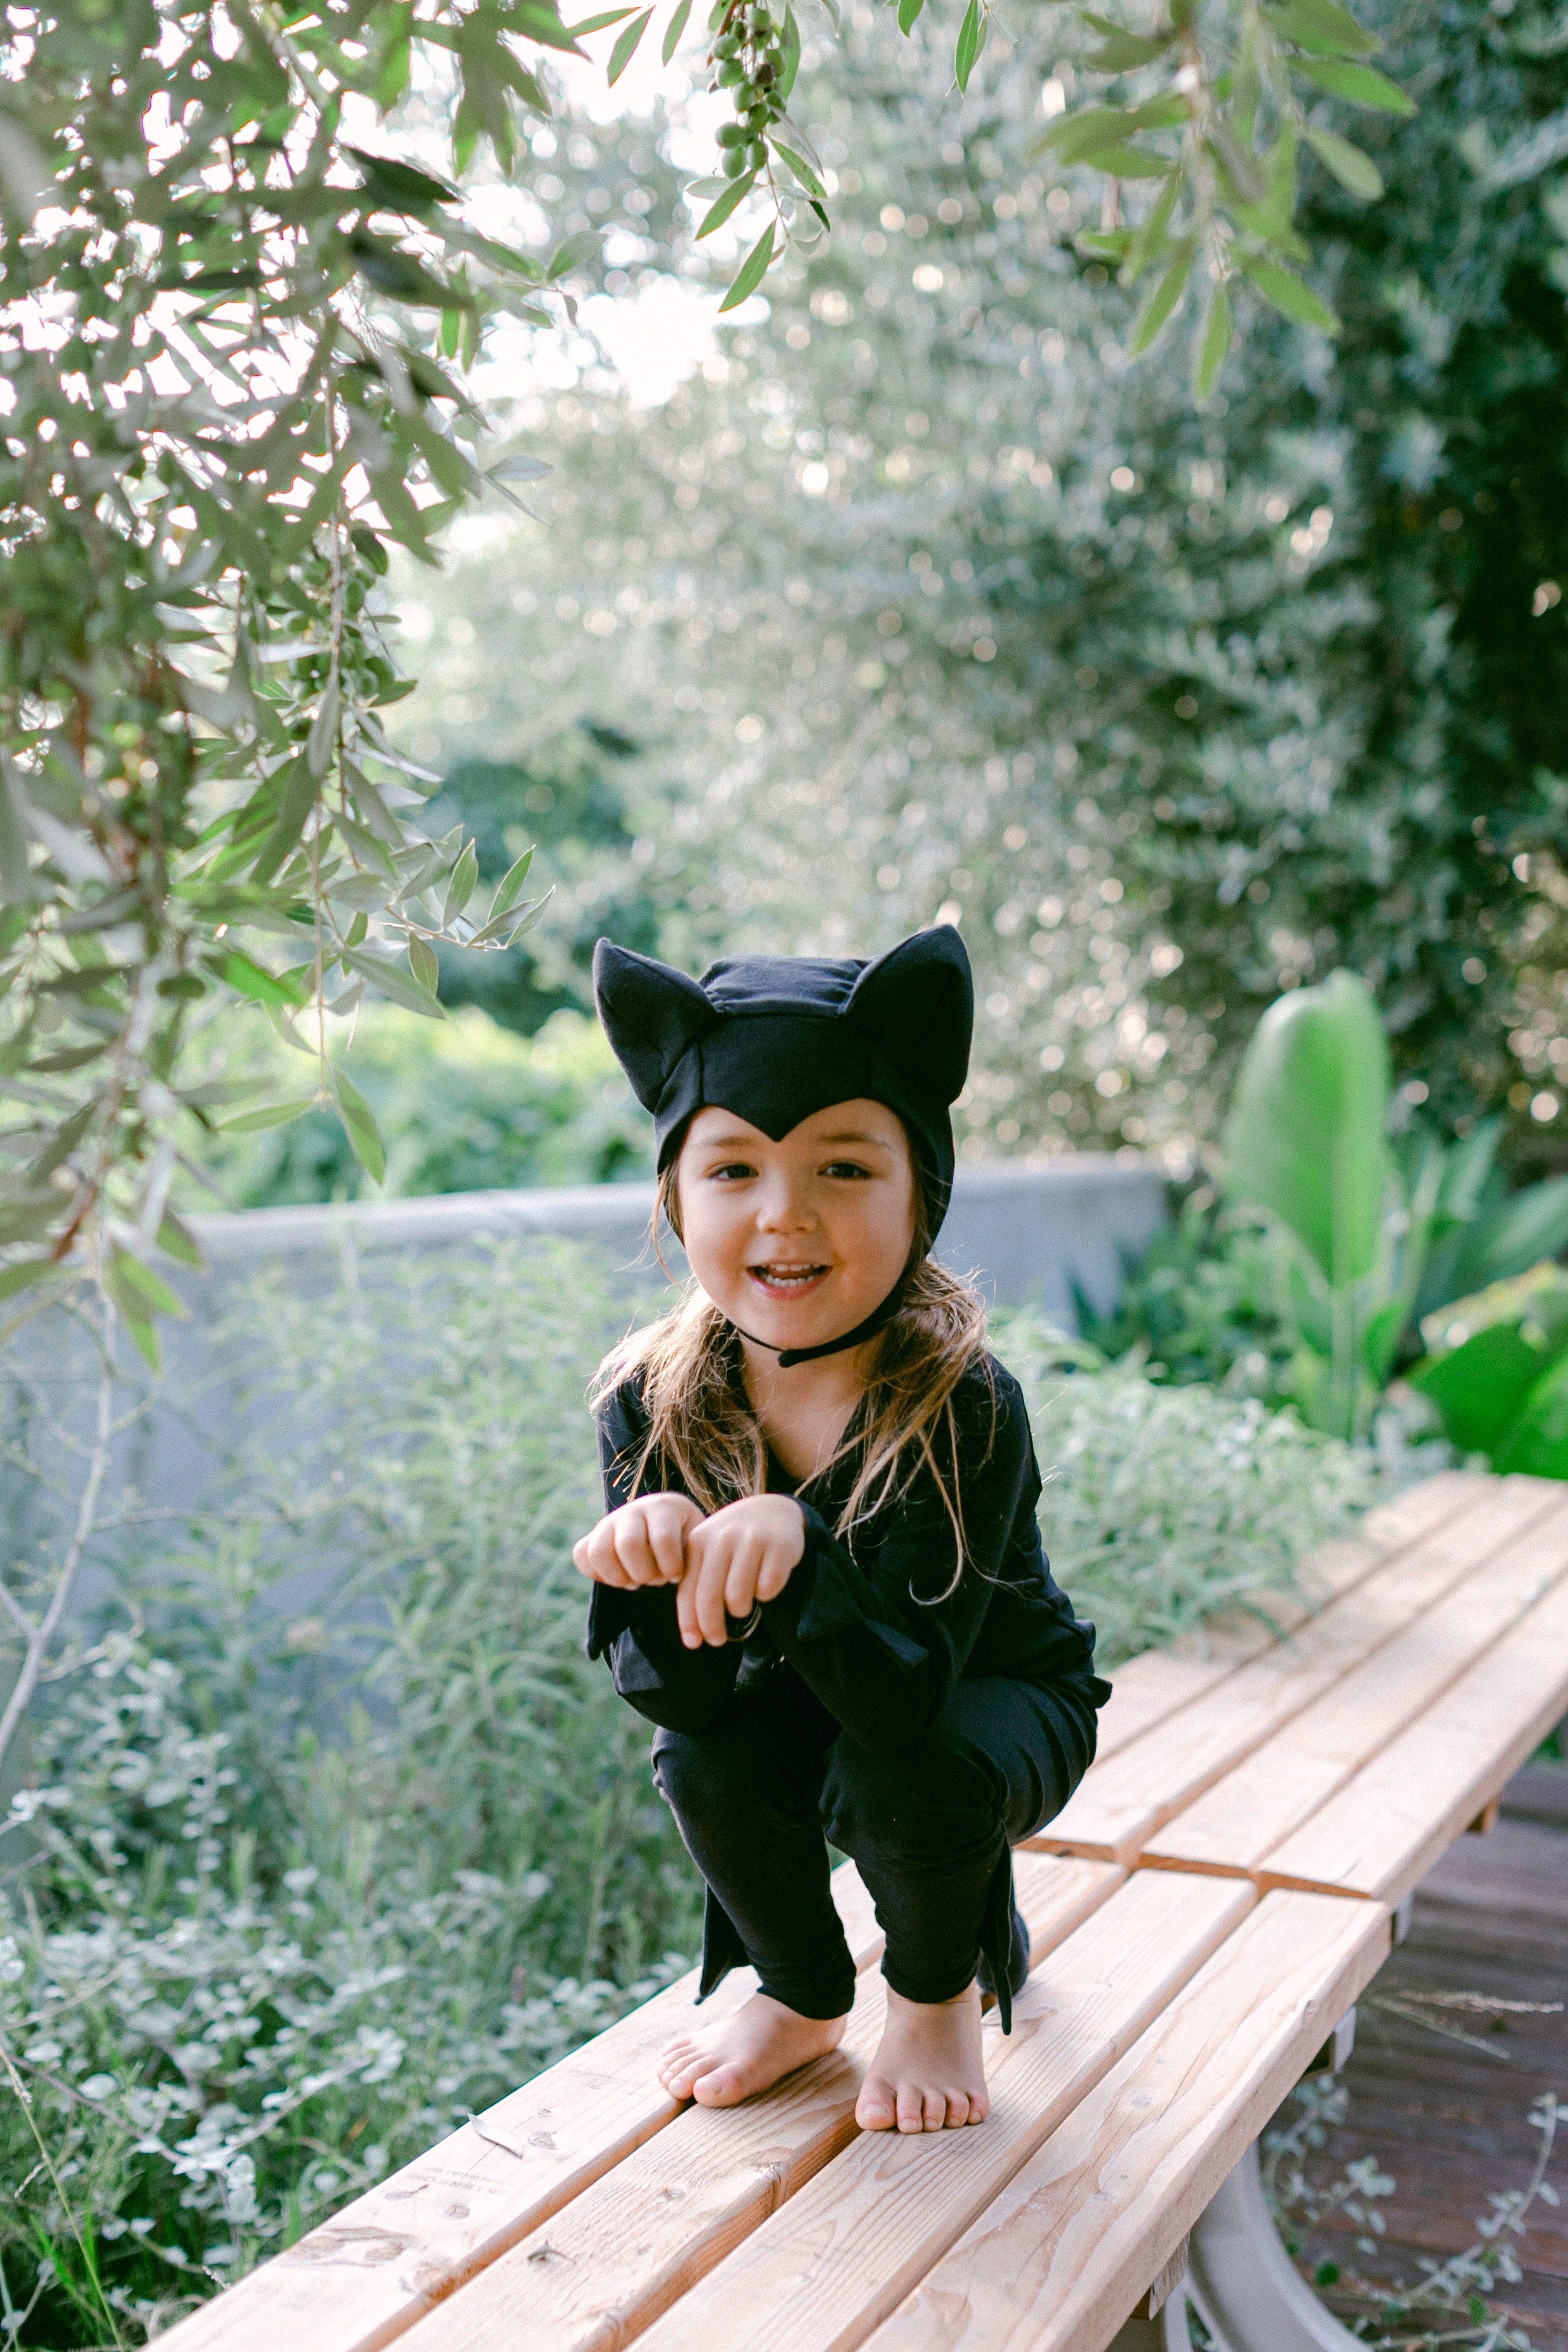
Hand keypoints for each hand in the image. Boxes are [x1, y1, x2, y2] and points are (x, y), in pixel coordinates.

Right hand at [572, 1493, 703, 1589]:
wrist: (670, 1540)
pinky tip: (620, 1578)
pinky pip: (582, 1555)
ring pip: (600, 1550)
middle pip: (628, 1544)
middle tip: (655, 1579)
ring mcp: (610, 1521)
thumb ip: (691, 1557)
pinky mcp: (592, 1536)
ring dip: (619, 1577)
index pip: (663, 1539)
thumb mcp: (697, 1547)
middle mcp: (634, 1508)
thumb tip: (677, 1579)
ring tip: (636, 1581)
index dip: (670, 1567)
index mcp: (665, 1507)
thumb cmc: (687, 1548)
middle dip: (644, 1573)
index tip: (676, 1575)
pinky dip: (598, 1574)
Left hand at [678, 1495, 805, 1649]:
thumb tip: (692, 1636)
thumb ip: (697, 1584)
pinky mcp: (779, 1545)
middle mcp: (722, 1537)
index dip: (689, 1622)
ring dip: (740, 1610)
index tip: (694, 1643)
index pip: (687, 1590)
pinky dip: (766, 1595)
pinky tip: (765, 1586)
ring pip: (738, 1597)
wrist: (773, 1510)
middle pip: (710, 1598)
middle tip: (717, 1640)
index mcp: (698, 1541)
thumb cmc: (734, 1542)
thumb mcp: (709, 1553)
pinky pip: (767, 1589)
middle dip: (712, 1627)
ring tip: (743, 1606)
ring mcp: (752, 1539)